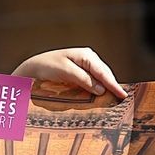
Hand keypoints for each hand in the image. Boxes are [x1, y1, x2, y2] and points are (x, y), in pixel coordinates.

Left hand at [13, 47, 127, 99]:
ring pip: (100, 77)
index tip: (122, 95)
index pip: (103, 72)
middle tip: (121, 99)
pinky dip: (98, 87)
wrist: (32, 68)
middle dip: (112, 85)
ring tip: (115, 97)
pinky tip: (101, 94)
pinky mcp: (80, 72)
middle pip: (104, 74)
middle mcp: (88, 58)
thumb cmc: (47, 67)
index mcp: (86, 55)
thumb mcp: (65, 72)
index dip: (113, 84)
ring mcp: (84, 65)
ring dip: (106, 87)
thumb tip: (101, 89)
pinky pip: (93, 80)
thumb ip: (84, 79)